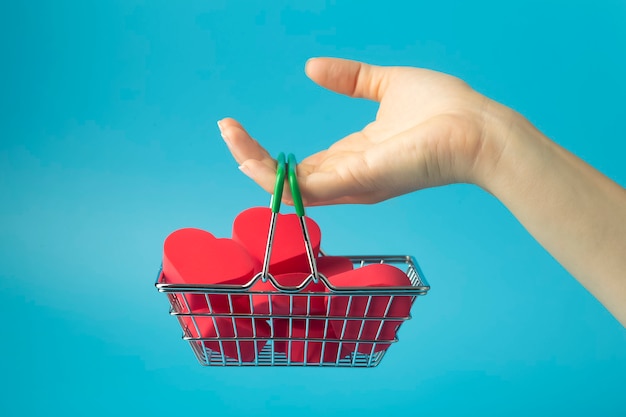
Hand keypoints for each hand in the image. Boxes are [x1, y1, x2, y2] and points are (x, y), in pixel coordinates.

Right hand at [218, 57, 507, 204]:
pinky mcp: (357, 180)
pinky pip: (302, 186)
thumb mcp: (386, 85)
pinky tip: (245, 153)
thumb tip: (312, 68)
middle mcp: (348, 178)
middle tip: (225, 129)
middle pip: (288, 178)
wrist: (480, 128)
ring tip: (228, 134)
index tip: (242, 128)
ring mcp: (351, 183)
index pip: (303, 165)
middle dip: (251, 158)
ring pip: (287, 185)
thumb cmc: (445, 111)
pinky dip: (271, 174)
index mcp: (355, 158)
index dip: (271, 152)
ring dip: (252, 162)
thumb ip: (351, 80)